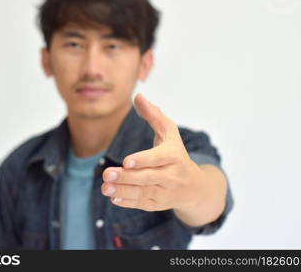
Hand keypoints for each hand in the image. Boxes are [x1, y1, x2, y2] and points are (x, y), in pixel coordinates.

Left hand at [101, 93, 207, 211]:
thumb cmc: (177, 154)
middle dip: (126, 177)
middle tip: (106, 173)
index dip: (143, 160)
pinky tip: (114, 198)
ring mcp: (166, 192)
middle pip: (148, 177)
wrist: (196, 187)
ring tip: (105, 188)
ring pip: (143, 193)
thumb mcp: (170, 133)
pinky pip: (143, 204)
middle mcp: (172, 175)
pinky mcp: (159, 203)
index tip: (126, 161)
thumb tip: (138, 96)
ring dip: (123, 191)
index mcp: (174, 156)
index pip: (158, 158)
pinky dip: (129, 202)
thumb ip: (154, 115)